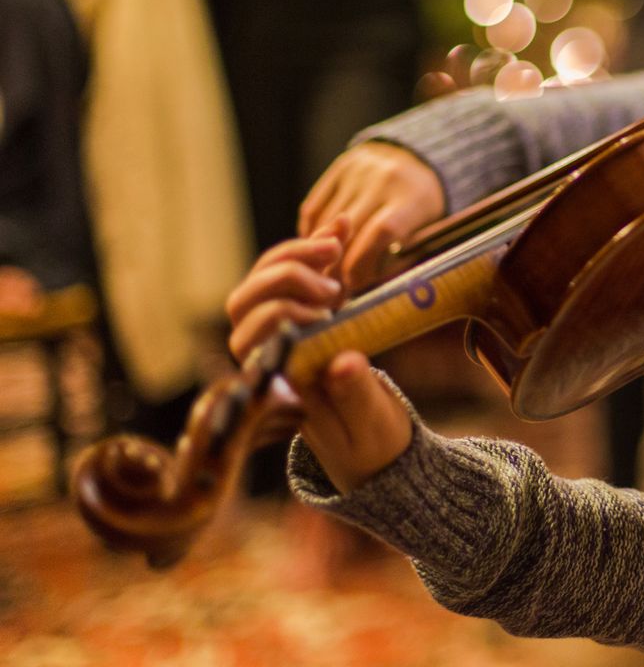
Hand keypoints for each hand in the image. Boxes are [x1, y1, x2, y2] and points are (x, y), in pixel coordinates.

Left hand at [224, 222, 411, 494]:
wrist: (373, 441)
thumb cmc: (369, 438)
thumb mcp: (369, 421)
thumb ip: (354, 394)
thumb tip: (345, 362)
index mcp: (275, 384)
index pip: (249, 339)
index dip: (281, 314)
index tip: (329, 309)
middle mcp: (268, 355)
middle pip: (244, 303)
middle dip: (286, 278)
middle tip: (335, 281)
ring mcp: (281, 331)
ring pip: (260, 280)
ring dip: (295, 254)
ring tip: (338, 244)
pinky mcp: (301, 310)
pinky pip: (289, 270)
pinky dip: (311, 246)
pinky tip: (339, 228)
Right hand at [226, 219, 348, 361]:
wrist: (331, 385)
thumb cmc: (328, 333)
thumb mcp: (329, 289)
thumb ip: (329, 256)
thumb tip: (343, 219)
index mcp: (262, 292)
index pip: (273, 260)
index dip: (304, 246)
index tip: (337, 242)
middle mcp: (246, 315)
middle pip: (261, 278)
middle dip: (300, 270)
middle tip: (335, 285)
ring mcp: (244, 342)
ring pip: (260, 306)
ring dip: (299, 300)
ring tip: (329, 310)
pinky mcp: (251, 367)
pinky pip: (267, 341)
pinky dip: (297, 327)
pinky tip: (323, 327)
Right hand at [298, 142, 445, 291]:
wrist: (417, 160)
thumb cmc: (423, 206)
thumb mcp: (427, 228)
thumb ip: (403, 256)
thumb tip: (369, 287)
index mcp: (412, 197)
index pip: (380, 233)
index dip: (361, 264)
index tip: (352, 287)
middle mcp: (384, 179)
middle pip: (349, 230)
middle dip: (337, 265)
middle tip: (330, 289)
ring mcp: (359, 171)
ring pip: (326, 220)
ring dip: (319, 252)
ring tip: (320, 274)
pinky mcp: (338, 168)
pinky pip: (313, 207)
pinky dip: (309, 231)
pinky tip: (315, 249)